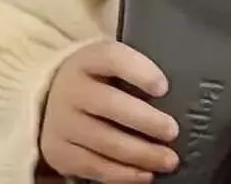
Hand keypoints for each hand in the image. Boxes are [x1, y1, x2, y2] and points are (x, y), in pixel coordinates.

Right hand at [40, 40, 179, 182]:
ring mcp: (62, 123)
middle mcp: (71, 89)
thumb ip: (136, 72)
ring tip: (169, 160)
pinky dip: (122, 174)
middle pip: (110, 105)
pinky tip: (145, 175)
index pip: (113, 58)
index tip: (164, 87)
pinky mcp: (59, 152)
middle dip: (146, 121)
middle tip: (173, 131)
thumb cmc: (98, 80)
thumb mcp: (110, 64)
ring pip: (104, 141)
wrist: (52, 98)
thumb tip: (178, 93)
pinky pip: (93, 167)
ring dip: (141, 154)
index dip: (140, 71)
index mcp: (88, 60)